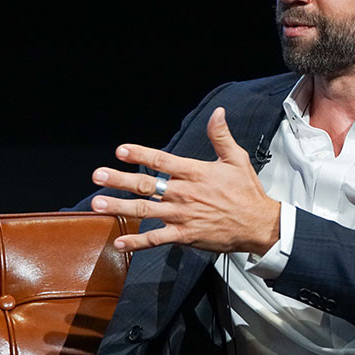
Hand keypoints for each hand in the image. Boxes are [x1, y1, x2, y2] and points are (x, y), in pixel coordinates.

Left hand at [89, 107, 279, 254]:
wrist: (257, 224)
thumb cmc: (246, 192)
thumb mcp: (236, 159)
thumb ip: (221, 136)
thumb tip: (217, 113)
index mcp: (195, 173)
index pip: (162, 160)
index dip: (140, 155)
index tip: (121, 151)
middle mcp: (184, 193)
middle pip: (146, 185)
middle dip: (119, 179)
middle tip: (98, 176)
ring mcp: (182, 216)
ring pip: (145, 210)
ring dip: (119, 207)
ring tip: (97, 203)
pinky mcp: (184, 235)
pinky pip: (156, 239)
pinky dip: (138, 242)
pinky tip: (120, 242)